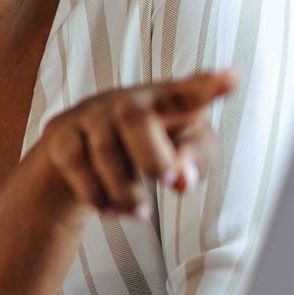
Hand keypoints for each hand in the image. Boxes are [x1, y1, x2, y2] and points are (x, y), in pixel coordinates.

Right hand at [31, 70, 234, 219]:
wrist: (80, 155)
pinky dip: (97, 195)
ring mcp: (90, 113)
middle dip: (153, 157)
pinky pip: (77, 166)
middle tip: (170, 184)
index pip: (190, 90)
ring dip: (126, 191)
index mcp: (167, 100)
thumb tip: (183, 181)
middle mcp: (126, 99)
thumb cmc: (146, 150)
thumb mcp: (179, 156)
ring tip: (141, 215)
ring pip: (105, 151)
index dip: (209, 87)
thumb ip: (193, 163)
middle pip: (136, 119)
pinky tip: (110, 210)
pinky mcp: (61, 132)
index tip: (232, 80)